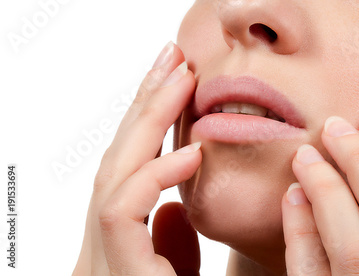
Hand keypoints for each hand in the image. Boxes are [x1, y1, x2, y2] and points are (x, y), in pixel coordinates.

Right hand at [73, 42, 201, 275]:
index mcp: (115, 238)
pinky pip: (122, 208)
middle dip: (144, 102)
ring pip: (114, 172)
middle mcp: (99, 240)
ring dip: (150, 120)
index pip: (127, 167)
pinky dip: (157, 174)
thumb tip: (171, 206)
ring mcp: (98, 255)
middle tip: (173, 57)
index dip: (145, 120)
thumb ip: (170, 238)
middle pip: (117, 157)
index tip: (173, 80)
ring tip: (184, 79)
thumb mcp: (177, 270)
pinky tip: (193, 151)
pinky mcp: (112, 268)